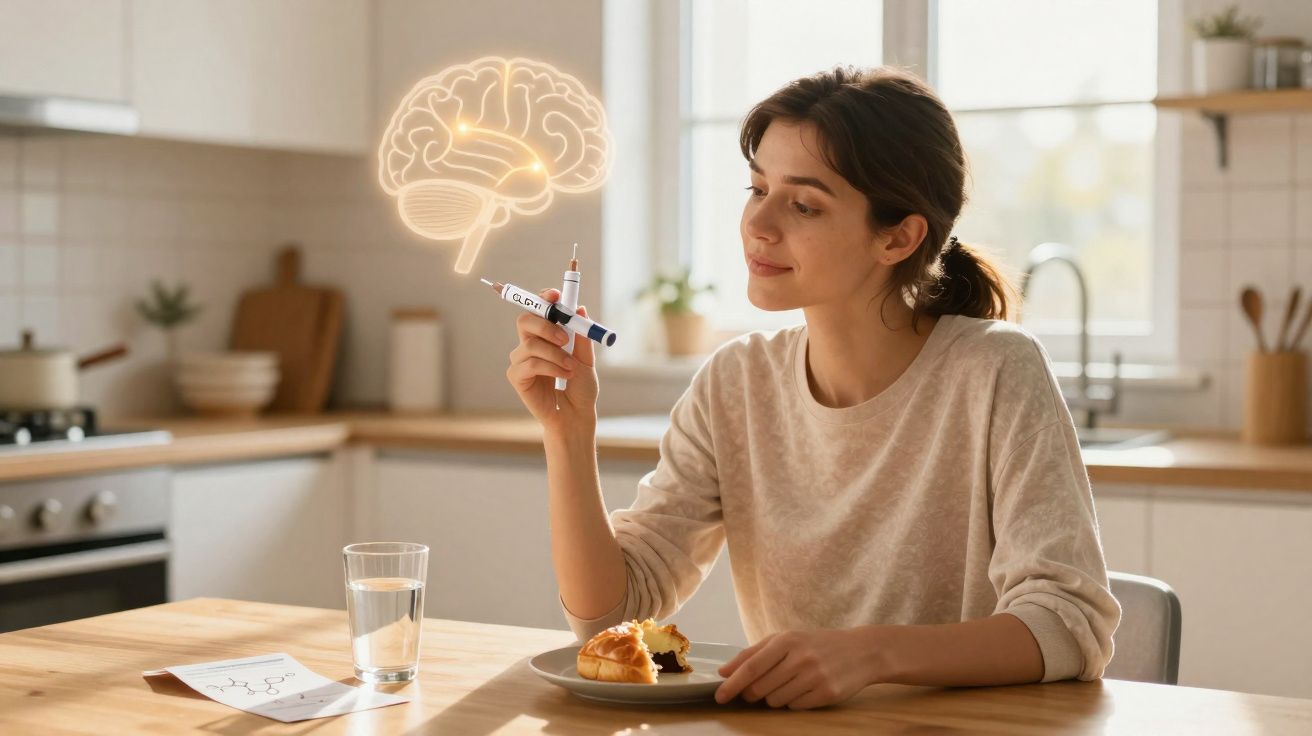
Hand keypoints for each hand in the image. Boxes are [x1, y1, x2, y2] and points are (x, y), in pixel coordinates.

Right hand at [506, 288, 598, 430]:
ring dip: (555, 354)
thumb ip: (582, 336)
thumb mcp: (586, 359)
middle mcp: (530, 344)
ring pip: (531, 344)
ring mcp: (521, 360)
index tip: (556, 294)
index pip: (538, 310)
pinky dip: (550, 368)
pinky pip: (531, 363)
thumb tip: (580, 309)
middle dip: (545, 323)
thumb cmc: (580, 388)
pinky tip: (563, 376)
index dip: (543, 299)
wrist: (576, 415)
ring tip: (571, 368)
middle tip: (564, 337)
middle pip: (525, 320)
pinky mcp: (516, 377)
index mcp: (546, 336)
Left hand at [714, 628, 874, 709]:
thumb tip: (724, 671)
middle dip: (752, 694)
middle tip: (756, 690)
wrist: (861, 651)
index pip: (752, 666)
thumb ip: (754, 653)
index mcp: (787, 640)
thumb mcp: (786, 639)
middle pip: (760, 688)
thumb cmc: (816, 644)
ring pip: (775, 701)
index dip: (733, 683)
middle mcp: (801, 657)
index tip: (719, 696)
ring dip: (774, 698)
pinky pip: (795, 707)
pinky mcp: (827, 694)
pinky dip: (793, 702)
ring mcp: (815, 676)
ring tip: (789, 683)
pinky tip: (804, 689)